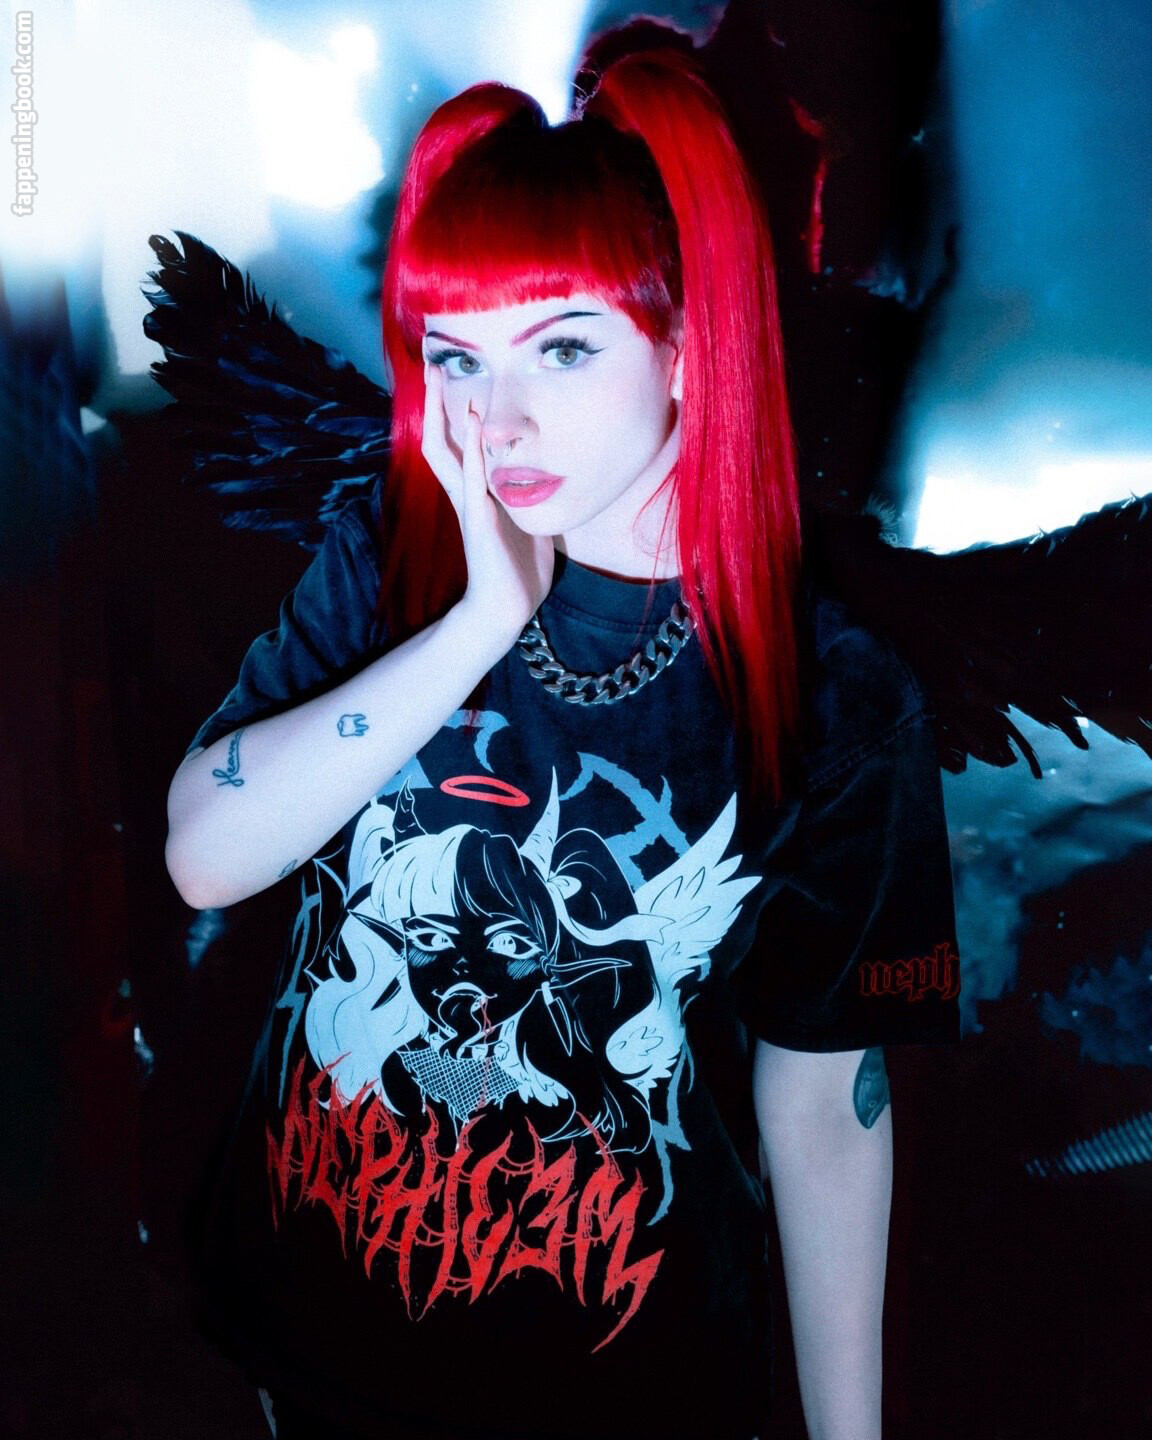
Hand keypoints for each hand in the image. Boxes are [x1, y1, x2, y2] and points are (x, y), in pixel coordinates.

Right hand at [421, 364, 554, 641]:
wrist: (506, 609)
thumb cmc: (519, 571)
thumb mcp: (529, 524)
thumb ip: (529, 499)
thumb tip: (547, 479)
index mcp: (475, 494)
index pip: (454, 445)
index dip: (447, 412)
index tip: (446, 379)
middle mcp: (464, 495)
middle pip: (437, 439)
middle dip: (433, 402)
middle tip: (430, 365)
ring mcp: (469, 506)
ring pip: (445, 452)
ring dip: (443, 414)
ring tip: (440, 379)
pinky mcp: (480, 521)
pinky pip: (473, 478)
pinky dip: (473, 448)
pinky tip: (476, 420)